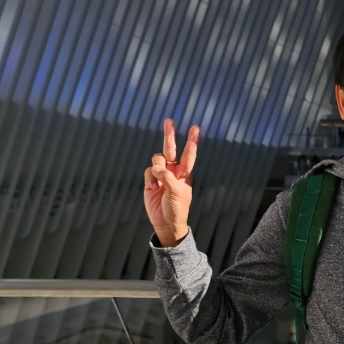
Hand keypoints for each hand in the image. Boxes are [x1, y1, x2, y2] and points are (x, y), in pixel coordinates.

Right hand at [144, 119, 199, 245]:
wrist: (165, 223)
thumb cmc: (177, 209)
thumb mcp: (176, 193)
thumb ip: (167, 178)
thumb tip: (156, 167)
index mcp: (185, 173)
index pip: (189, 154)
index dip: (192, 141)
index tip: (195, 128)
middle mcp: (173, 171)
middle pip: (171, 148)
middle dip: (170, 134)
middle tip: (169, 120)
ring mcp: (161, 175)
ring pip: (157, 159)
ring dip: (157, 166)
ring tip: (159, 182)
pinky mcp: (150, 181)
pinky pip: (148, 171)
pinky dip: (150, 178)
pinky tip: (153, 188)